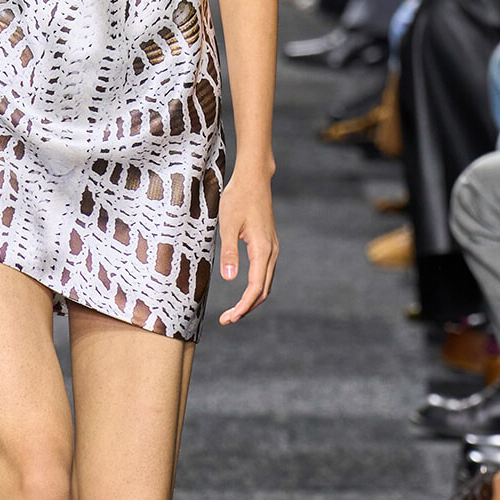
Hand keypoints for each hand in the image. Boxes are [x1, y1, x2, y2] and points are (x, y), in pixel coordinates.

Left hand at [217, 172, 277, 325]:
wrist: (253, 179)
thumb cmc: (238, 199)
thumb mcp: (228, 225)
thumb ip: (230, 252)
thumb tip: (230, 280)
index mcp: (263, 249)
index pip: (256, 288)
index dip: (243, 306)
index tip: (229, 317)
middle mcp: (272, 252)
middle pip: (263, 290)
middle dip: (246, 308)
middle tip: (227, 320)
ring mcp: (272, 248)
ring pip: (266, 283)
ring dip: (251, 300)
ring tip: (233, 311)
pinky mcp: (268, 245)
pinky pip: (265, 273)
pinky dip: (256, 288)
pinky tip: (244, 292)